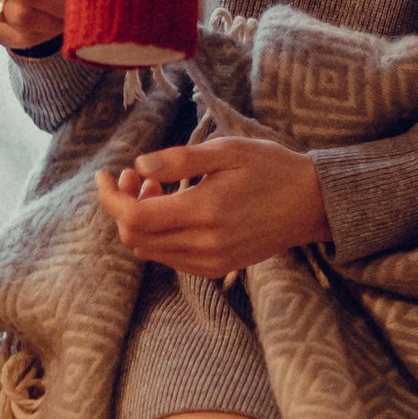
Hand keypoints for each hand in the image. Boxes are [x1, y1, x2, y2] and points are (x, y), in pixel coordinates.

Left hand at [92, 137, 331, 279]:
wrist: (312, 203)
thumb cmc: (271, 168)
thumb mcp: (227, 150)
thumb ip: (179, 159)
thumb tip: (139, 166)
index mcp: (205, 211)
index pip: (135, 218)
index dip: (110, 198)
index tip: (106, 175)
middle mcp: (206, 244)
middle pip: (136, 238)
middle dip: (122, 206)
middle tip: (134, 175)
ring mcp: (212, 261)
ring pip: (149, 251)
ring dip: (139, 221)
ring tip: (154, 188)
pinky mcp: (218, 268)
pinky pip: (170, 258)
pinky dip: (159, 235)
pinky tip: (172, 209)